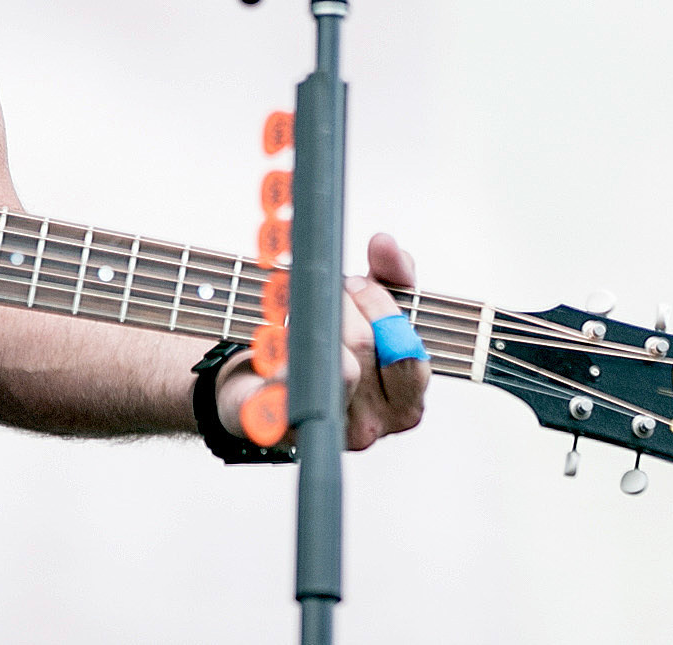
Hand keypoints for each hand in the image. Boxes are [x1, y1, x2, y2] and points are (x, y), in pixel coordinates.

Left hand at [218, 232, 428, 450]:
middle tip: (327, 288)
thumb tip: (385, 243)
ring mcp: (328, 430)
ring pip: (332, 360)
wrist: (265, 389)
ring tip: (302, 306)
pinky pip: (285, 384)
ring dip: (311, 317)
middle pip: (364, 344)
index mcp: (404, 403)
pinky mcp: (284, 429)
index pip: (407, 353)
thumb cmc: (330, 348)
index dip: (381, 308)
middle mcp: (371, 426)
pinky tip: (274, 339)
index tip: (357, 283)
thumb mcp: (371, 309)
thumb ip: (391, 276)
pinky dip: (280, 352)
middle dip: (344, 301)